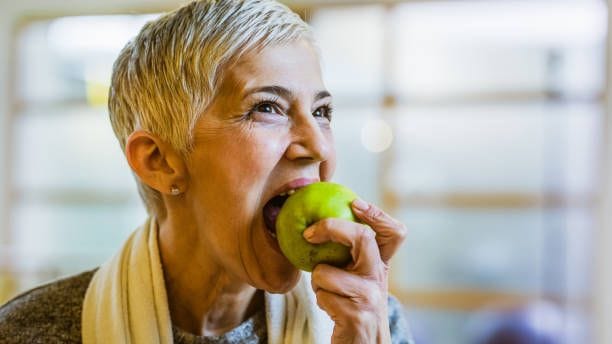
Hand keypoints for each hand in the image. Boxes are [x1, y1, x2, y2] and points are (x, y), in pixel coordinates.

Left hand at [303, 198, 406, 343]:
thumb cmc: (351, 305)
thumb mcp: (356, 278)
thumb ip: (347, 254)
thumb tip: (315, 223)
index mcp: (380, 264)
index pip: (394, 232)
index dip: (377, 213)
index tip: (354, 202)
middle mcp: (379, 277)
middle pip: (363, 237)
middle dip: (332, 228)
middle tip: (310, 233)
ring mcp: (370, 296)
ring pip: (325, 272)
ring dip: (317, 282)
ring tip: (327, 292)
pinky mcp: (356, 315)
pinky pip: (321, 295)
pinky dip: (319, 300)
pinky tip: (331, 308)